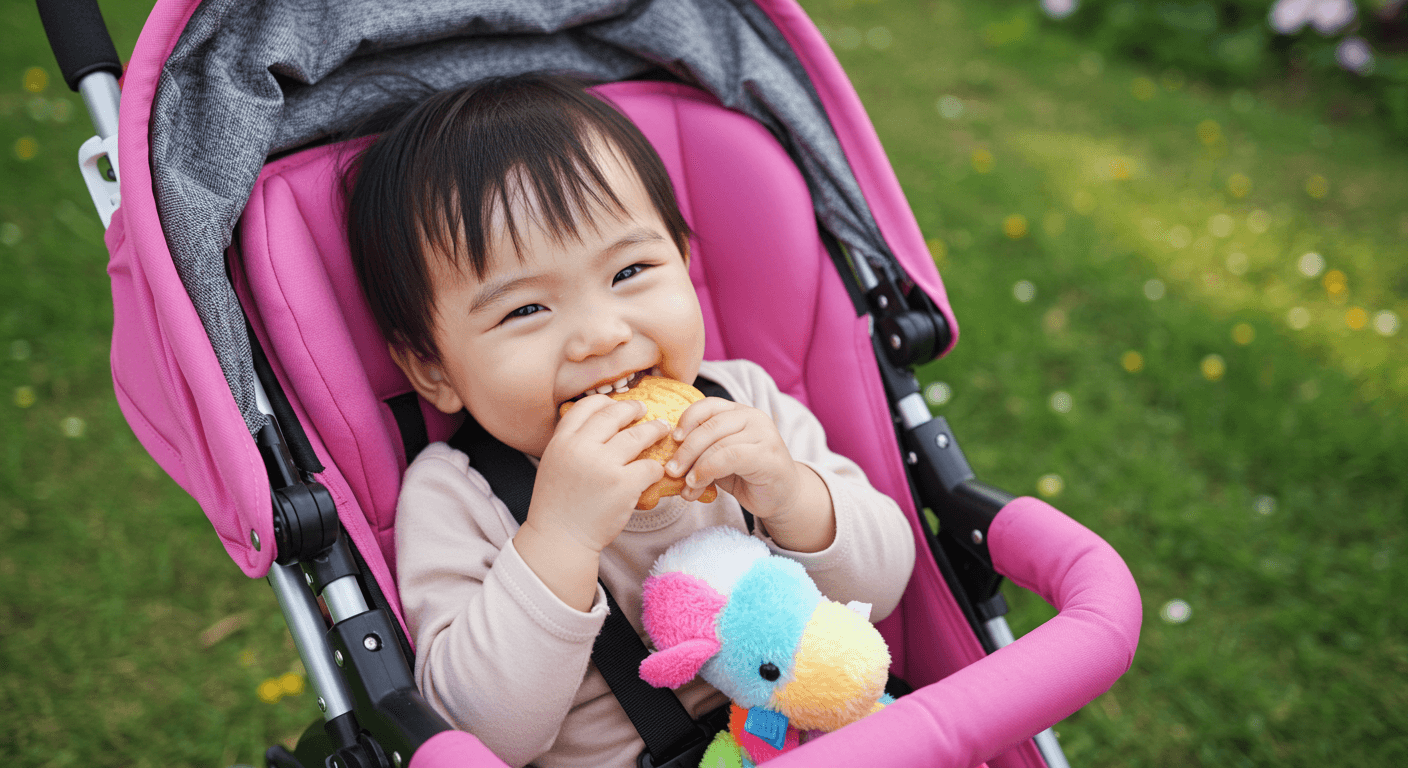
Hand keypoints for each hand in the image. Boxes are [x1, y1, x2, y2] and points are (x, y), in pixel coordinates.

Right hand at [526, 396, 670, 554]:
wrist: (560, 538)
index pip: (587, 406)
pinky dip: (658, 467)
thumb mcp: (554, 463)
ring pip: (638, 435)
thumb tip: (599, 425)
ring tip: (661, 429)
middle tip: (644, 411)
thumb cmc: (557, 505)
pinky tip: (658, 470)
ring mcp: (604, 465)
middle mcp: (581, 448)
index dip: (607, 401)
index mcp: (562, 441)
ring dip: (654, 430)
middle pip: (615, 414)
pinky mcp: (624, 485)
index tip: (618, 405)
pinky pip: (650, 466)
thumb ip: (572, 443)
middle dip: (634, 409)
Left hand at [664, 399, 834, 551]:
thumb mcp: (719, 460)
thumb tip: (669, 463)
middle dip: (685, 449)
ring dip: (696, 465)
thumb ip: (701, 453)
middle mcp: (754, 417)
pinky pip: (730, 457)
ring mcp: (764, 435)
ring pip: (719, 444)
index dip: (687, 419)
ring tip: (685, 484)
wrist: (782, 497)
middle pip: (710, 426)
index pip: (709, 406)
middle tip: (671, 470)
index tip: (673, 438)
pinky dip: (709, 470)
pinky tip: (698, 484)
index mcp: (739, 412)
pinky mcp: (768, 455)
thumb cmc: (748, 476)